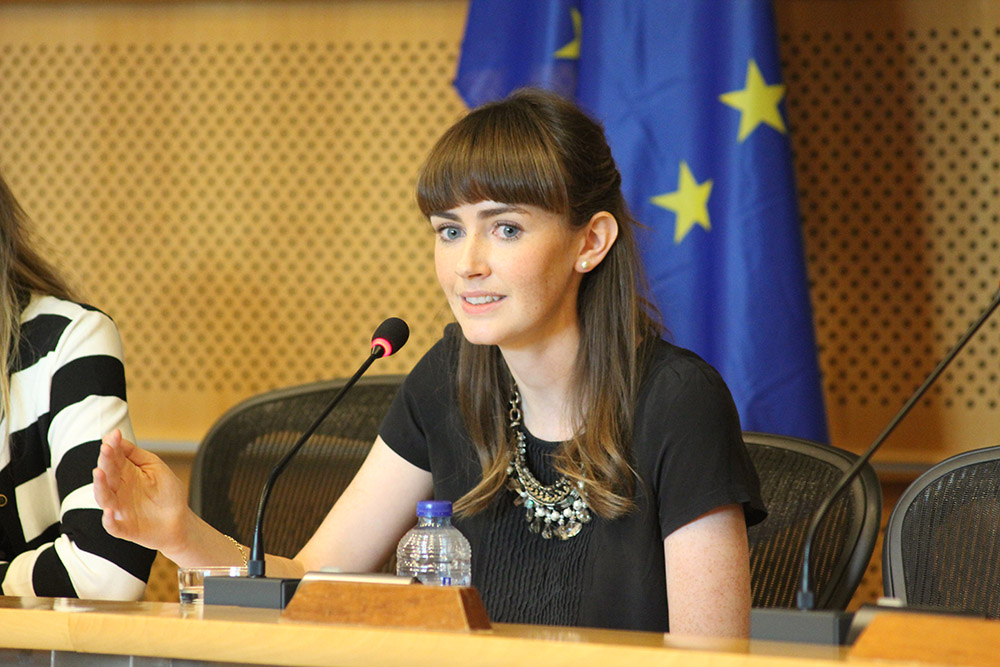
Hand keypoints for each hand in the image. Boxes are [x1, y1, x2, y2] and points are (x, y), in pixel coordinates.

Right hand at [92, 429, 189, 554]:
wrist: (180, 520)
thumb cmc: (167, 492)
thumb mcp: (155, 467)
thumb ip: (136, 454)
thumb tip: (117, 437)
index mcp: (125, 474)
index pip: (115, 459)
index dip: (113, 447)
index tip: (113, 435)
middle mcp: (118, 491)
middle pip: (108, 475)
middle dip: (106, 462)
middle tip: (106, 449)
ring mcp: (120, 509)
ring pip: (104, 498)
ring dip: (100, 486)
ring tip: (99, 472)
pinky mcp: (125, 529)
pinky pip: (112, 526)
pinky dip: (108, 520)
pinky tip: (109, 511)